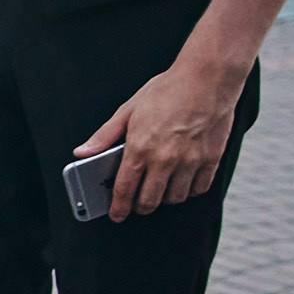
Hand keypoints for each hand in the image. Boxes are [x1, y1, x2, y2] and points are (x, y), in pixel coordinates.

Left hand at [76, 53, 245, 219]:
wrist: (208, 78)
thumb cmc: (167, 91)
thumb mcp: (128, 110)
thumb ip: (105, 136)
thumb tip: (81, 152)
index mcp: (140, 148)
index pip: (125, 189)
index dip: (118, 208)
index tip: (116, 215)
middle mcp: (165, 159)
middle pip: (149, 201)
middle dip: (139, 206)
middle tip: (136, 202)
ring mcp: (191, 161)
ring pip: (174, 198)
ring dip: (164, 199)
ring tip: (158, 188)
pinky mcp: (212, 159)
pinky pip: (198, 189)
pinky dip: (188, 191)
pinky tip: (181, 182)